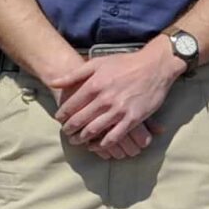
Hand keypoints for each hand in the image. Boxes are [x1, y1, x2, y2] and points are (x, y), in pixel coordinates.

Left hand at [49, 47, 179, 155]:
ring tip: (76, 140)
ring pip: (94, 131)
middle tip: (66, 133)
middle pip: (80, 121)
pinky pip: (114, 137)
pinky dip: (102, 145)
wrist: (155, 66)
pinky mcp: (133, 119)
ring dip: (82, 139)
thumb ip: (75, 74)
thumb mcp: (98, 62)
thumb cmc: (125, 63)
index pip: (71, 106)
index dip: (62, 115)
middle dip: (69, 129)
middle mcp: (105, 99)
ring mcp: (119, 110)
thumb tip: (53, 82)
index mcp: (94, 84)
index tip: (59, 119)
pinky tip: (96, 146)